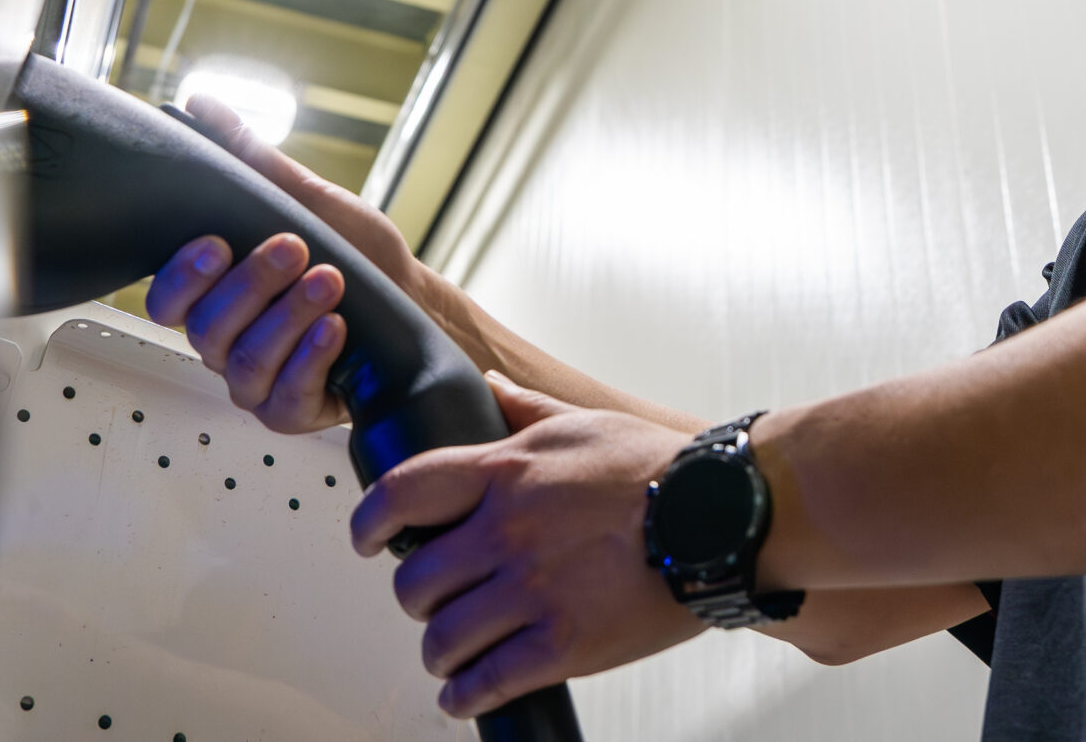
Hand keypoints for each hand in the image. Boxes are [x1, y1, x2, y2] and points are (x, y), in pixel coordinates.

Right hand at [143, 95, 437, 434]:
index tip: (219, 242)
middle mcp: (227, 340)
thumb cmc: (357, 254)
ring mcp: (256, 380)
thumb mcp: (309, 201)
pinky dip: (311, 357)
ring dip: (287, 317)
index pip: (168, 299)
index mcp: (217, 294)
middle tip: (295, 247)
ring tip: (330, 281)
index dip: (183, 275)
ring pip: (244, 362)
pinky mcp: (292, 410)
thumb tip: (202, 105)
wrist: (415, 301)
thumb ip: (253, 161)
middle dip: (251, 285)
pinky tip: (336, 328)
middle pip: (205, 328)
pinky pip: (286, 396)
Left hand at [354, 376, 703, 717]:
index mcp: (507, 471)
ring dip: (439, 650)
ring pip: (442, 637)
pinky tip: (466, 691)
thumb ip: (526, 410)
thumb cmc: (659, 467)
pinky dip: (465, 694)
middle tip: (431, 600)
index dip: (368, 522)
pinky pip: (486, 682)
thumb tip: (491, 389)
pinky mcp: (564, 643)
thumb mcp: (584, 423)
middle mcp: (509, 530)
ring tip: (451, 650)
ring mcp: (534, 589)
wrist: (721, 518)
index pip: (404, 492)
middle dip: (415, 594)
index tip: (364, 538)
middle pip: (413, 577)